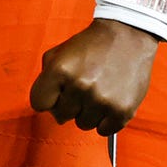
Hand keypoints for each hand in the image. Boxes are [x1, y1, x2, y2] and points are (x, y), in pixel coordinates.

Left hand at [29, 18, 159, 135]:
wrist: (128, 35)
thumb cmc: (92, 45)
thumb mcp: (60, 51)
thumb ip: (46, 76)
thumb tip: (46, 103)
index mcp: (60, 70)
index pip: (38, 103)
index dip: (48, 99)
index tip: (58, 94)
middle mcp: (80, 86)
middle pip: (60, 116)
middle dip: (69, 104)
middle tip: (82, 89)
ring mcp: (101, 100)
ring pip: (83, 124)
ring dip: (88, 112)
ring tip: (98, 92)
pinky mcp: (122, 111)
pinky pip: (103, 130)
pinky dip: (106, 120)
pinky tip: (110, 101)